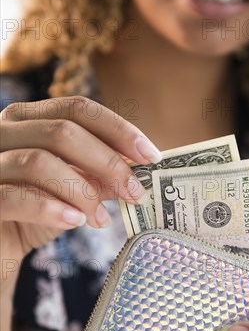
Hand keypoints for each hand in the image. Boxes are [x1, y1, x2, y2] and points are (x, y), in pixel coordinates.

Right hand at [0, 96, 160, 292]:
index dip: (118, 129)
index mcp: (28, 119)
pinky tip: (73, 221)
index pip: (78, 109)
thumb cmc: (34, 212)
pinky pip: (14, 196)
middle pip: (62, 131)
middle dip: (108, 162)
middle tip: (135, 193)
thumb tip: (138, 172)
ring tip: (100, 220)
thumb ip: (99, 177)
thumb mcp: (72, 191)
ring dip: (81, 192)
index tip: (152, 156)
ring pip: (39, 161)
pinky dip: (50, 209)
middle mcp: (3, 131)